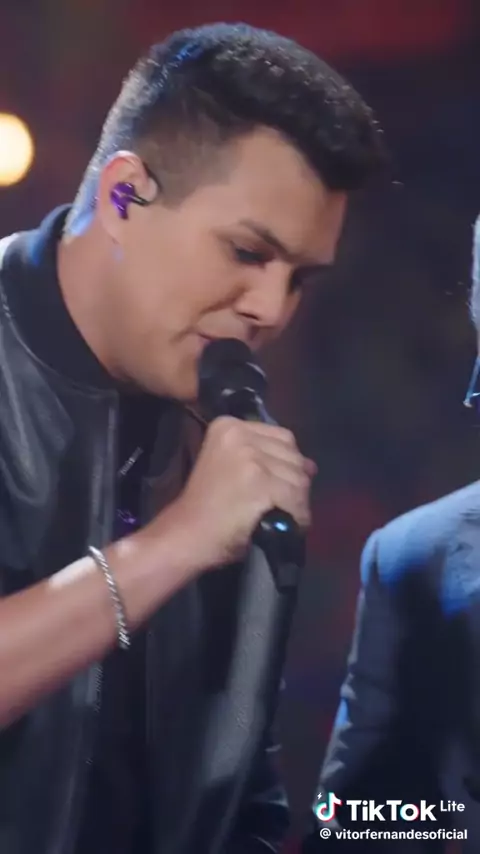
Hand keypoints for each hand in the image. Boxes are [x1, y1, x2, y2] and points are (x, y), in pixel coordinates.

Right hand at [168, 416, 315, 569]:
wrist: (187, 534)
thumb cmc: (207, 506)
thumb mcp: (232, 467)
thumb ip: (267, 458)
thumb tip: (311, 466)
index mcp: (229, 425)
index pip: (283, 437)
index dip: (286, 464)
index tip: (276, 484)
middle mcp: (240, 434)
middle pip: (293, 456)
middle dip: (293, 482)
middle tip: (279, 504)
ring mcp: (250, 458)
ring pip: (299, 479)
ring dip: (297, 502)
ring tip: (281, 516)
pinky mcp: (261, 483)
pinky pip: (296, 500)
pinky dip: (298, 517)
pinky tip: (285, 525)